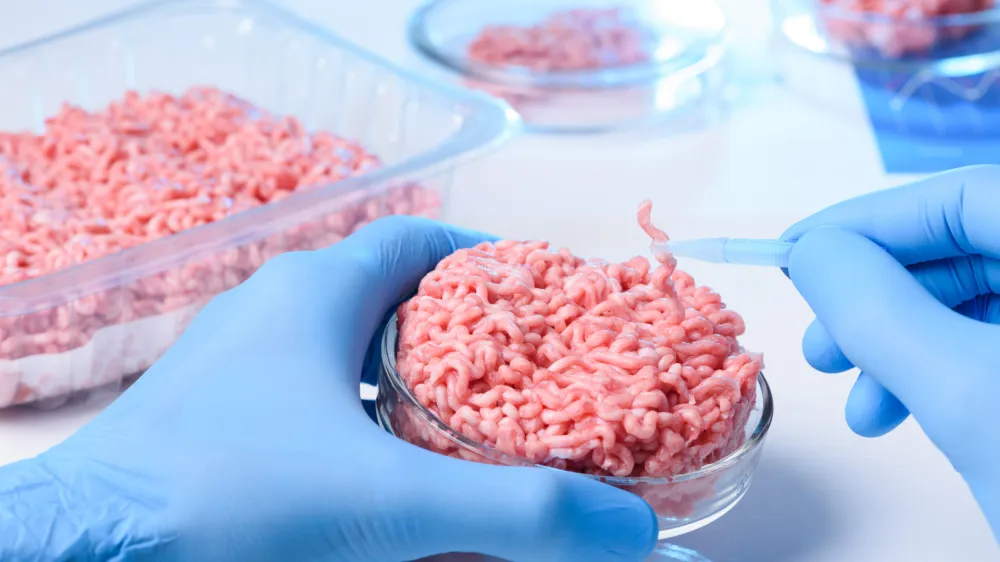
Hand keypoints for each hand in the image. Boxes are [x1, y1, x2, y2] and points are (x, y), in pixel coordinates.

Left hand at [0, 216, 655, 561]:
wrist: (88, 550)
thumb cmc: (230, 500)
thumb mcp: (391, 505)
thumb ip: (515, 514)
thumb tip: (629, 529)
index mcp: (317, 292)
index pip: (418, 241)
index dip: (485, 259)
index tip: (538, 297)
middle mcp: (273, 311)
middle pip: (386, 295)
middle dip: (455, 329)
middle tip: (515, 373)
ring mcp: (235, 366)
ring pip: (341, 351)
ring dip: (402, 379)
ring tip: (460, 424)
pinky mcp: (212, 420)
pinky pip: (304, 399)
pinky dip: (354, 422)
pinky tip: (377, 472)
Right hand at [782, 165, 999, 538]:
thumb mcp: (969, 397)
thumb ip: (879, 307)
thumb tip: (817, 252)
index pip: (972, 193)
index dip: (869, 219)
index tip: (796, 254)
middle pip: (977, 246)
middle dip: (883, 297)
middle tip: (822, 343)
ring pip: (987, 302)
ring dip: (905, 346)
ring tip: (858, 404)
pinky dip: (945, 377)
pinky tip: (901, 418)